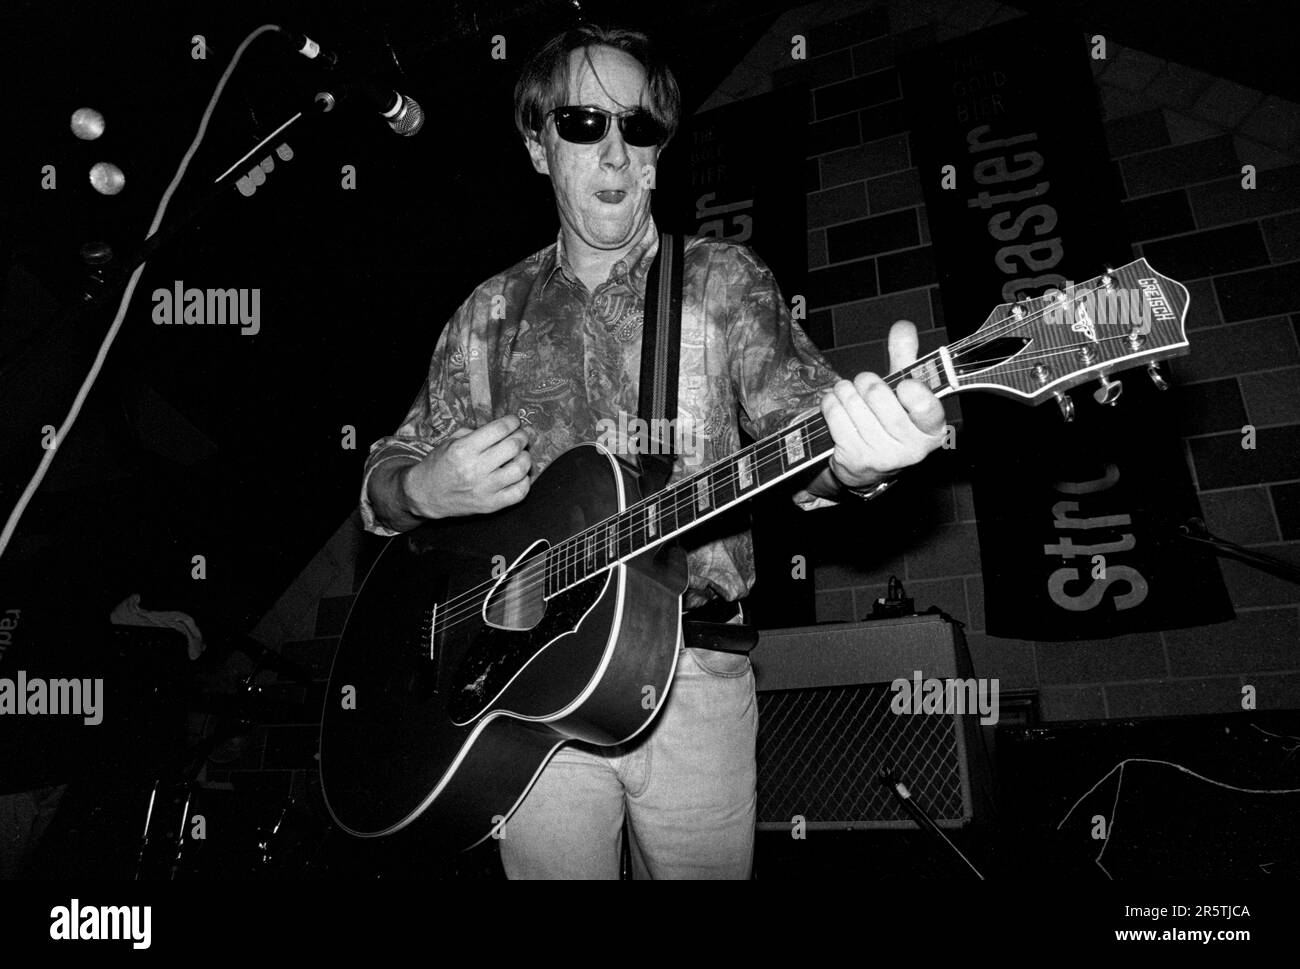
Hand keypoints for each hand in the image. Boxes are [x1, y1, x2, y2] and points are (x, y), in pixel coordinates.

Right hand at [400, 414, 531, 517]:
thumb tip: (506, 428)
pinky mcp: (490, 505)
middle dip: (521, 437)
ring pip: (520, 470)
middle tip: (520, 436)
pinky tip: (519, 475)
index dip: (512, 422)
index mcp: (463, 450)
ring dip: (525, 458)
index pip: (498, 430)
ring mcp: (484, 490)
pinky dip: (525, 481)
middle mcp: (475, 469)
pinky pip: (519, 493)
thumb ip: (477, 433)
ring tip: (521, 455)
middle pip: (513, 447)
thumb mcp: (451, 441)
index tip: (514, 421)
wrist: (426, 495)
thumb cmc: (440, 465)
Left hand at [821, 320, 946, 488]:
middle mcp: (911, 448)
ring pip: (852, 401)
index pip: (926, 406)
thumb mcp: (904, 392)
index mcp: (933, 430)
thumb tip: (903, 327)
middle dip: (866, 381)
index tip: (904, 385)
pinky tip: (837, 407)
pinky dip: (831, 403)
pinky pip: (834, 413)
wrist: (867, 466)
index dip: (912, 390)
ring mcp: (882, 456)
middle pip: (877, 394)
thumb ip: (906, 358)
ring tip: (850, 396)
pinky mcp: (854, 458)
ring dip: (845, 390)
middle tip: (866, 387)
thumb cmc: (888, 422)